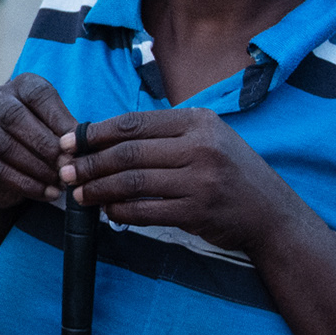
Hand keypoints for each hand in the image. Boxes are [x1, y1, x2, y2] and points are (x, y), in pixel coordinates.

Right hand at [0, 74, 76, 213]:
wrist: (10, 175)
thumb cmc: (42, 143)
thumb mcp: (57, 129)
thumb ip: (67, 131)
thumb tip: (80, 144)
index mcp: (20, 86)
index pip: (37, 94)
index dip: (58, 118)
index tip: (75, 142)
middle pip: (15, 118)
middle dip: (45, 144)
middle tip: (68, 164)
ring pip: (7, 147)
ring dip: (39, 168)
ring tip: (61, 181)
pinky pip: (2, 172)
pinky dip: (29, 185)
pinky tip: (49, 193)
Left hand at [61, 109, 304, 255]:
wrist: (270, 213)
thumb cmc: (231, 173)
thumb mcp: (209, 138)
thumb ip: (167, 133)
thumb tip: (107, 136)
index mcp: (198, 122)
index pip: (134, 122)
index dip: (96, 132)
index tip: (70, 141)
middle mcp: (200, 147)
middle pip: (128, 152)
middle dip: (89, 162)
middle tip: (65, 171)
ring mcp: (200, 180)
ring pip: (132, 182)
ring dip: (98, 188)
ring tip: (78, 194)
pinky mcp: (197, 212)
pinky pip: (146, 211)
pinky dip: (120, 212)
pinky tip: (107, 211)